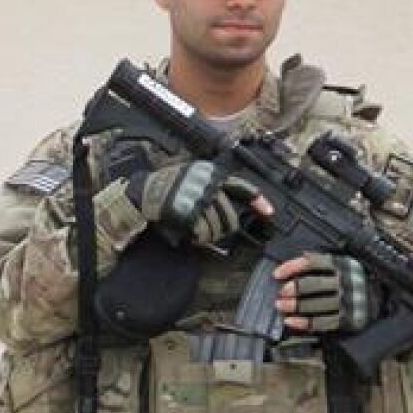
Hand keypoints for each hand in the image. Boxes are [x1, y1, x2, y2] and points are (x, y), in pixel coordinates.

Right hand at [125, 161, 271, 246]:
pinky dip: (200, 238)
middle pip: (231, 216)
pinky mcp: (189, 214)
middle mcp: (208, 185)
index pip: (243, 187)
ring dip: (211, 234)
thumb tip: (234, 203)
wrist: (144, 193)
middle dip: (225, 227)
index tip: (268, 212)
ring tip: (200, 231)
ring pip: (219, 227)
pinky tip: (192, 234)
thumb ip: (214, 186)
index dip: (258, 201)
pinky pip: (204, 233)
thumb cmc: (168, 186)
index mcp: (212, 174)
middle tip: (216, 230)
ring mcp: (199, 200)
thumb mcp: (194, 176)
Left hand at [273, 252, 375, 332]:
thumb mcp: (341, 264)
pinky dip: (304, 323)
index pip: (313, 262)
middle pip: (313, 283)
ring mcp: (349, 301)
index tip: (276, 274)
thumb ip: (320, 263)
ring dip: (295, 306)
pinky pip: (323, 322)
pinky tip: (291, 322)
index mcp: (343, 263)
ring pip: (317, 304)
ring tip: (281, 306)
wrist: (381, 297)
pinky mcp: (349, 319)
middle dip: (293, 289)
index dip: (292, 267)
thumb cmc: (352, 279)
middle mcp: (347, 281)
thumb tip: (291, 263)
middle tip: (280, 293)